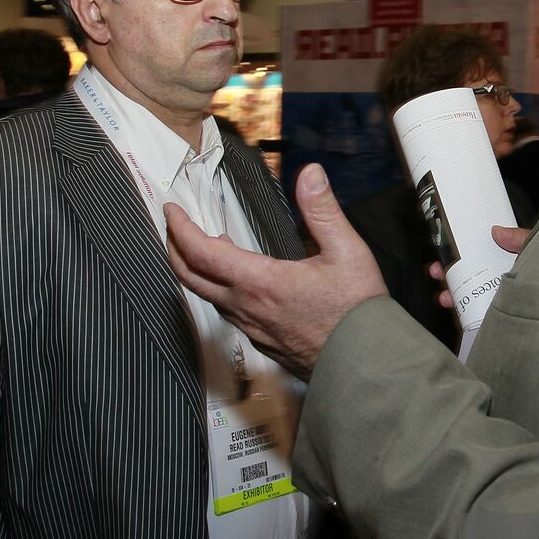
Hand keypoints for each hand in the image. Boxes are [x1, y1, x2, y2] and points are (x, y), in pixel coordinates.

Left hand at [164, 164, 387, 379]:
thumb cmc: (357, 313)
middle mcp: (247, 307)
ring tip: (209, 248)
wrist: (365, 364)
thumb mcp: (347, 252)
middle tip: (174, 227)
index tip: (172, 210)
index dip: (180, 228)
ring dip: (199, 270)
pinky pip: (228, 313)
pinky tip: (238, 282)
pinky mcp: (262, 342)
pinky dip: (220, 289)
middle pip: (191, 277)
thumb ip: (322, 211)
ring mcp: (252, 328)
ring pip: (208, 296)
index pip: (201, 253)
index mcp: (259, 282)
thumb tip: (309, 174)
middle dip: (175, 248)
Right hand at [429, 225, 528, 308]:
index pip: (480, 252)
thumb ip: (521, 239)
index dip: (459, 250)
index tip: (443, 247)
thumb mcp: (538, 248)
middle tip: (435, 270)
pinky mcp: (503, 311)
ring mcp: (501, 295)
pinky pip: (479, 312)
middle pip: (470, 272)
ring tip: (443, 295)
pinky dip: (464, 312)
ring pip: (470, 293)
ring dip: (452, 292)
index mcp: (508, 258)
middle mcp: (501, 276)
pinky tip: (455, 310)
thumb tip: (497, 231)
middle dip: (448, 272)